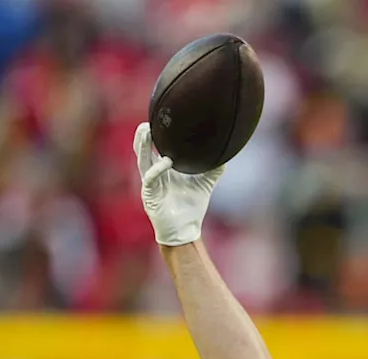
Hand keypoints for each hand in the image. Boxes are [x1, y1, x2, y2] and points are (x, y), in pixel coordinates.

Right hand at [133, 122, 223, 245]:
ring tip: (146, 130)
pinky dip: (157, 169)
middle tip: (147, 121)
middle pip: (142, 150)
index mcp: (163, 169)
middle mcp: (153, 174)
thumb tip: (226, 154)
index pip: (154, 148)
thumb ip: (213, 169)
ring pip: (142, 160)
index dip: (154, 134)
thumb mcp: (205, 183)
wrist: (186, 230)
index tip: (159, 119)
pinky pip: (150, 178)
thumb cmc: (192, 207)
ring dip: (143, 145)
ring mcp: (150, 184)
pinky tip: (166, 161)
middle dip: (142, 136)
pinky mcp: (149, 195)